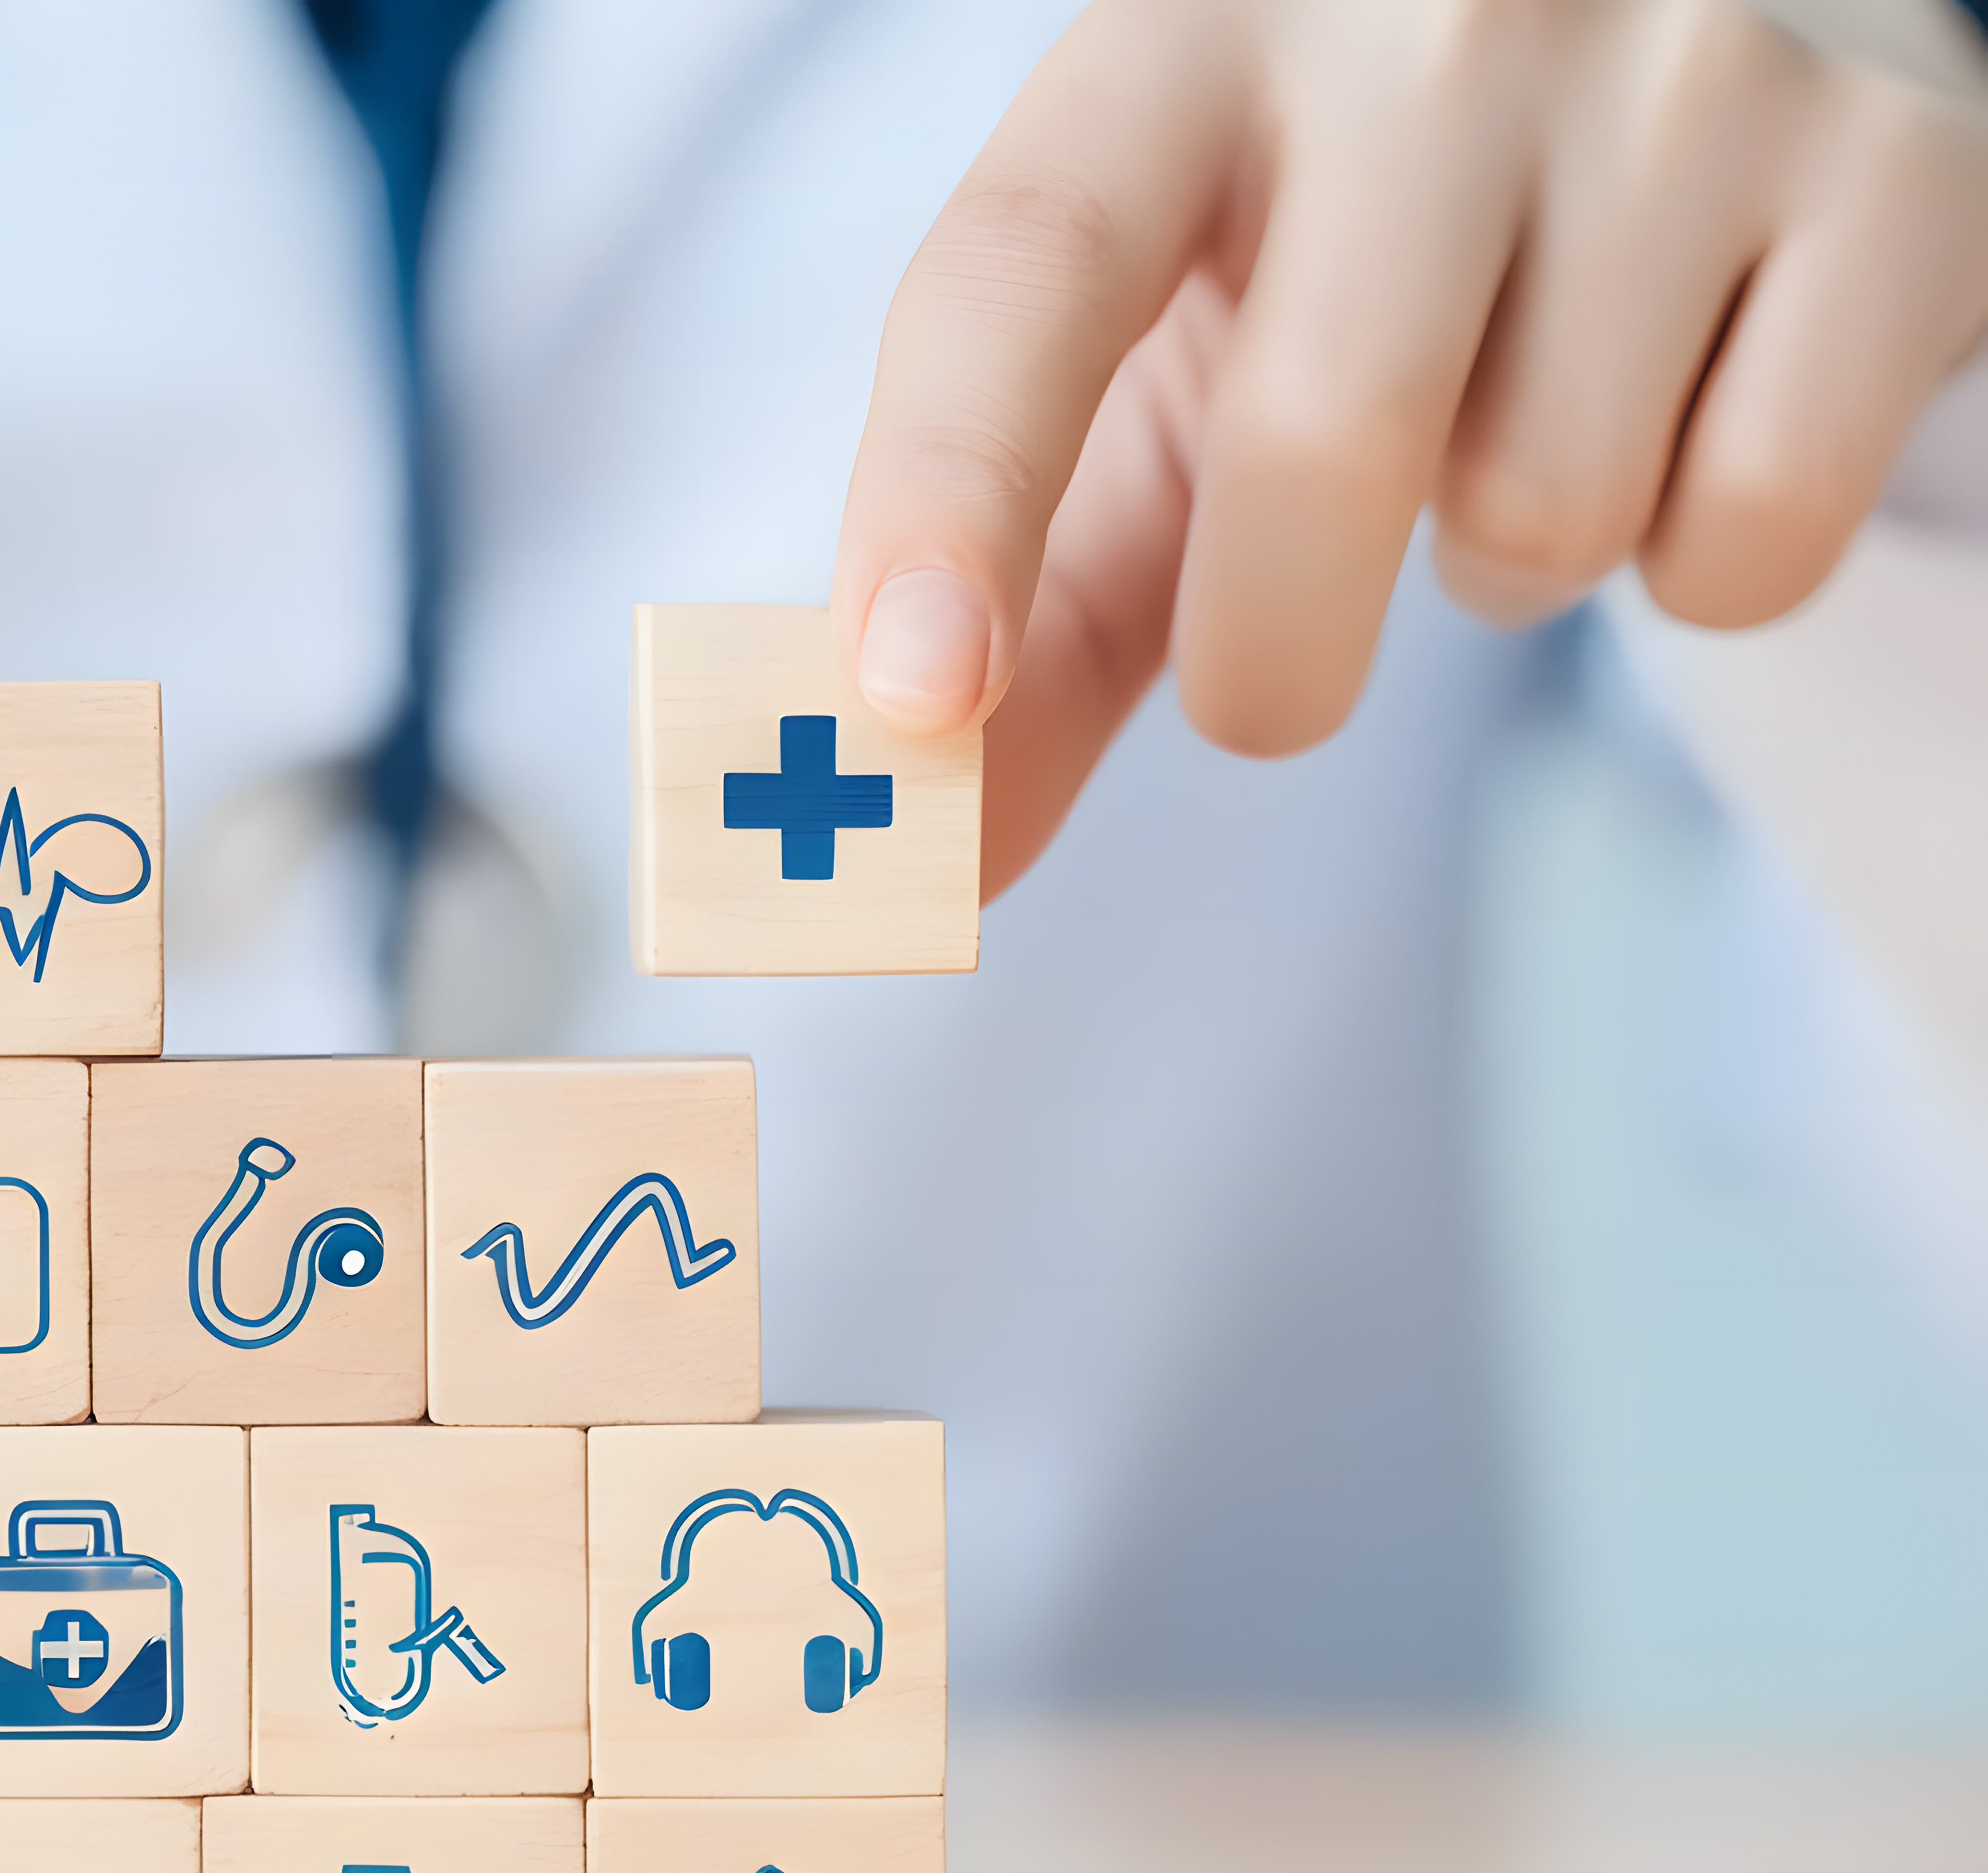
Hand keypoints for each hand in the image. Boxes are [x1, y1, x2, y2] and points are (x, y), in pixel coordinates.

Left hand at [829, 0, 1987, 895]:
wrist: (1662, 58)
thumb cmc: (1338, 255)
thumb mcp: (1156, 380)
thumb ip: (1027, 615)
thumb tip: (918, 856)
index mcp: (1185, 36)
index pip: (1019, 272)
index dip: (951, 495)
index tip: (913, 702)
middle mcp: (1431, 14)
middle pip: (1314, 449)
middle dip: (1276, 653)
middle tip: (1288, 639)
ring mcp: (1688, 68)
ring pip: (1541, 512)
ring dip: (1499, 569)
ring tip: (1514, 424)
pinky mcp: (1896, 169)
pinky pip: (1751, 527)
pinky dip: (1698, 559)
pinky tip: (1678, 410)